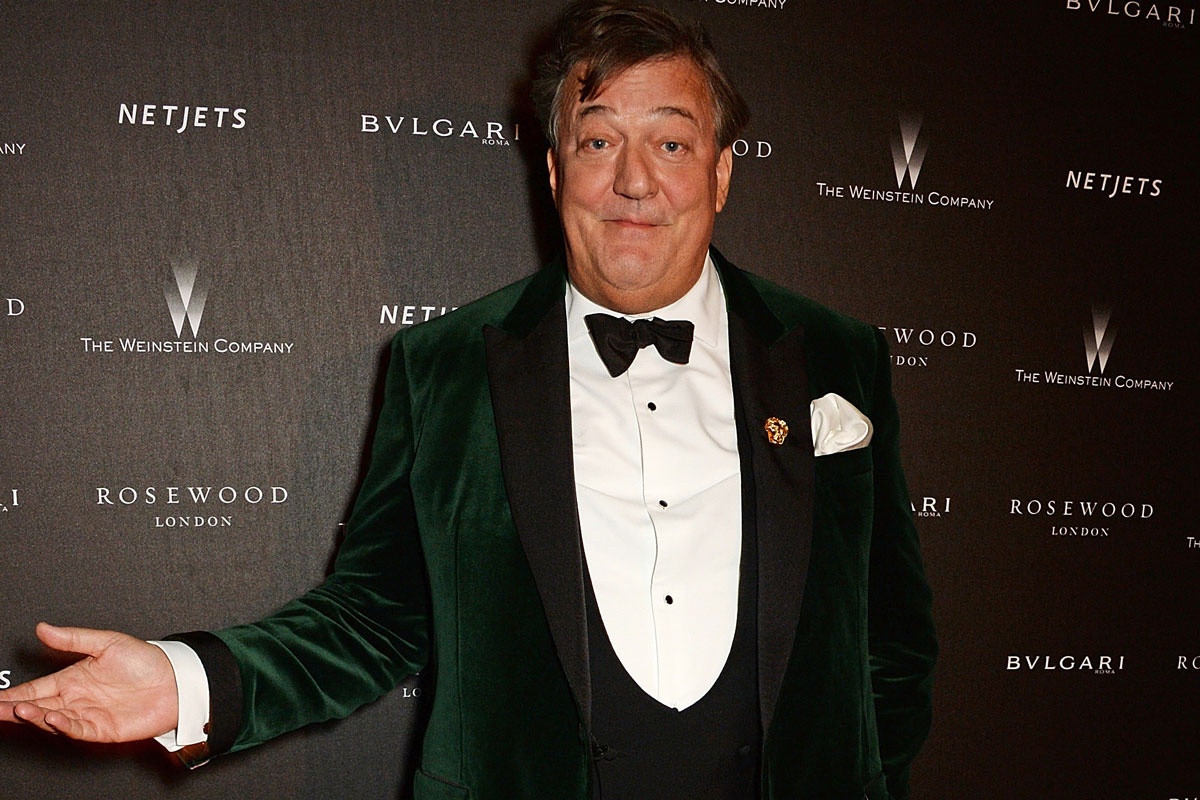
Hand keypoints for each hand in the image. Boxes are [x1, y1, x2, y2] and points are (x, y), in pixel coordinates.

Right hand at [0, 622, 178, 741]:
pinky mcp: (102, 729)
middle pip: (37, 707)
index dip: (14, 694)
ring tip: (20, 710)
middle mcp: (77, 699)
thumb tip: (44, 628)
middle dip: (14, 709)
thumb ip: (73, 638)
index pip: (36, 688)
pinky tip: (51, 717)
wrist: (176, 680)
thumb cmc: (147, 660)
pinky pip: (77, 729)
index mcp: (74, 678)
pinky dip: (63, 725)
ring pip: (52, 719)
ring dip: (34, 716)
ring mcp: (88, 715)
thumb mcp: (107, 641)